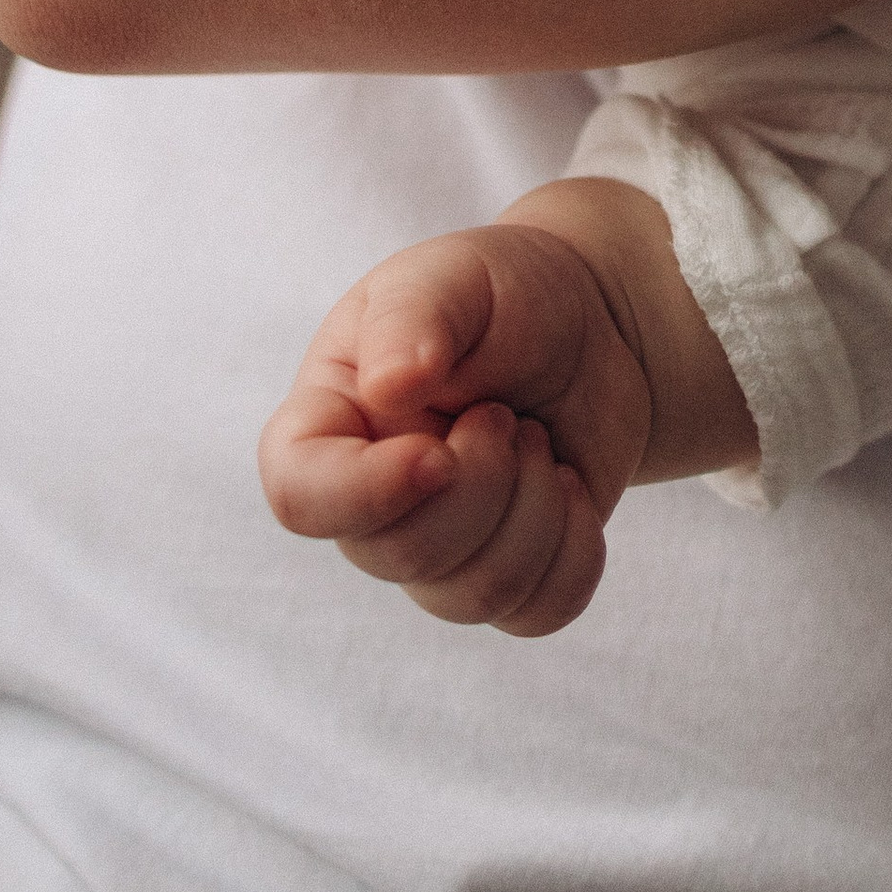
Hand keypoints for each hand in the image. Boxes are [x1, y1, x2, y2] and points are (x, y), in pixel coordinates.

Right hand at [259, 219, 651, 634]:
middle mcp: (371, 500)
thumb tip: (389, 387)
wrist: (591, 323)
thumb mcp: (455, 276)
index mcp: (331, 421)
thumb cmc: (503, 293)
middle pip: (401, 555)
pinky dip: (574, 552)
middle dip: (482, 480)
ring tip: (536, 435)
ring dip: (533, 506)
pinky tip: (571, 487)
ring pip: (471, 595)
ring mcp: (436, 548)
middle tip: (505, 411)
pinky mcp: (504, 575)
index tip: (438, 453)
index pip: (300, 496)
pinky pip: (533, 615)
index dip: (364, 494)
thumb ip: (414, 318)